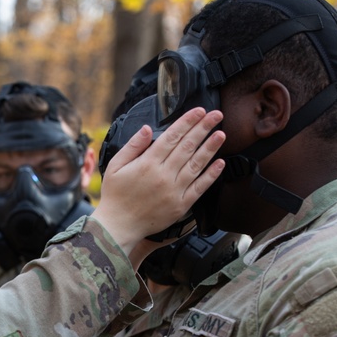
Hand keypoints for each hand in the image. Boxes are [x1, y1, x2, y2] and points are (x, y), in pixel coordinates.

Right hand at [91, 107, 224, 262]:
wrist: (119, 226)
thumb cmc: (115, 196)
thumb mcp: (116, 166)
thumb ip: (133, 146)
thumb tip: (148, 128)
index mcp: (148, 163)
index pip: (172, 137)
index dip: (187, 122)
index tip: (199, 111)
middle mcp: (164, 175)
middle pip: (188, 146)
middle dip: (203, 128)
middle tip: (216, 115)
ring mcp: (174, 190)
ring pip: (197, 164)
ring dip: (210, 148)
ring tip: (221, 134)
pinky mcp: (181, 205)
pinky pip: (199, 187)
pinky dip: (211, 175)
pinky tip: (220, 163)